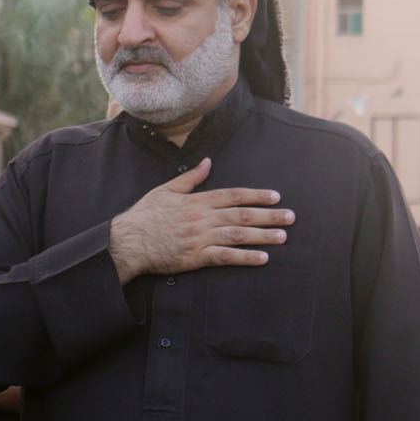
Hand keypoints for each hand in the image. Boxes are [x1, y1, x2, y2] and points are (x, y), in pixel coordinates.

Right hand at [106, 158, 292, 281]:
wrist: (128, 241)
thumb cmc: (144, 216)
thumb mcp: (165, 190)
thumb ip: (190, 178)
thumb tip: (207, 162)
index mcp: (196, 201)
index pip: (232, 196)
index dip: (256, 196)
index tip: (275, 196)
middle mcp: (202, 218)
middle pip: (242, 215)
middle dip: (269, 215)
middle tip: (290, 216)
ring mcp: (200, 238)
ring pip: (238, 235)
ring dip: (263, 236)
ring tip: (282, 236)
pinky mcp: (196, 257)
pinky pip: (225, 257)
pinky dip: (245, 257)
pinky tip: (262, 258)